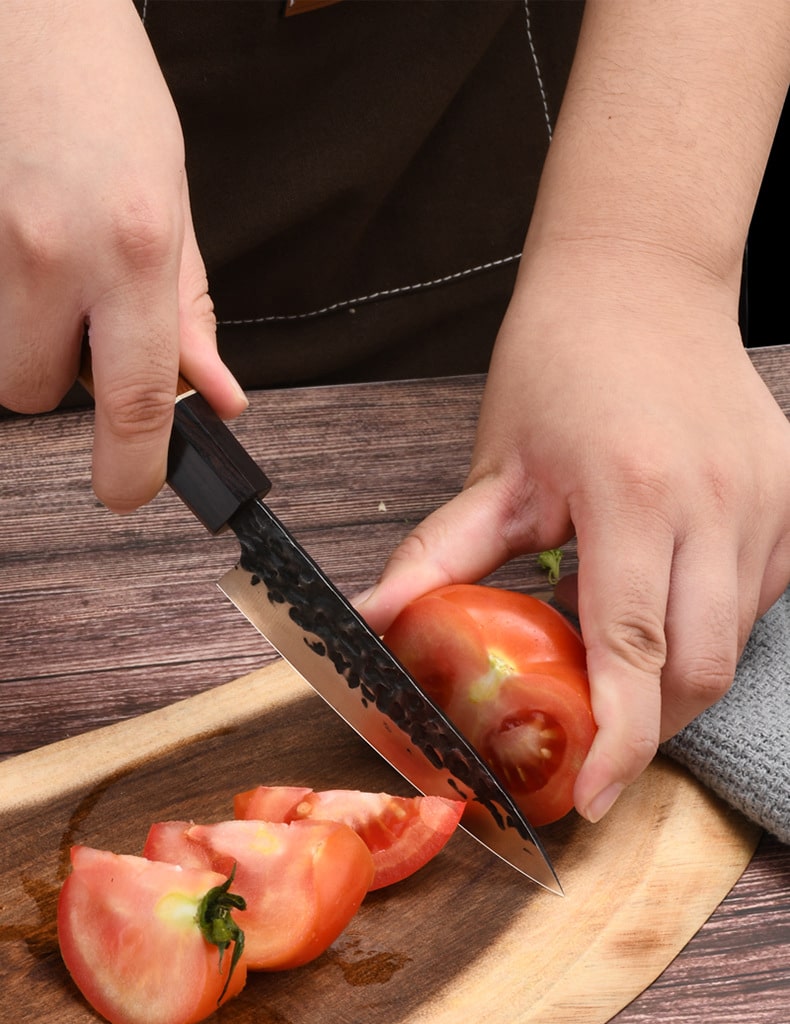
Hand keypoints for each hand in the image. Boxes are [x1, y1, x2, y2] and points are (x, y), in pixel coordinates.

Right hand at [0, 0, 245, 510]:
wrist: (20, 6)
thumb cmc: (102, 89)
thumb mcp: (170, 198)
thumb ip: (185, 308)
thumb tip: (213, 396)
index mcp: (130, 244)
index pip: (133, 401)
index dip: (133, 470)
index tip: (131, 494)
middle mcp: (48, 249)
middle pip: (33, 393)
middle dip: (57, 371)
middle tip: (75, 308)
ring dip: (19, 335)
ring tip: (42, 260)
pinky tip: (15, 238)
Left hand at [359, 242, 789, 821]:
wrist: (644, 278)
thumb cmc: (564, 362)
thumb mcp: (498, 462)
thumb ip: (442, 552)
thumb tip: (375, 619)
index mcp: (636, 492)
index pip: (633, 647)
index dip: (618, 738)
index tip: (591, 795)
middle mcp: (719, 500)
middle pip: (699, 668)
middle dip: (650, 725)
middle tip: (595, 740)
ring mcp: (770, 500)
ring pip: (734, 642)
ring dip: (677, 676)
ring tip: (619, 658)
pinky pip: (758, 601)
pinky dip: (710, 627)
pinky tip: (665, 601)